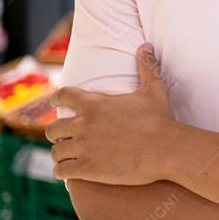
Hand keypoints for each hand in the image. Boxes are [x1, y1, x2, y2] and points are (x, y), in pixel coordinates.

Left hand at [46, 43, 175, 184]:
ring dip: (61, 155)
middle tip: (66, 139)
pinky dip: (63, 172)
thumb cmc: (161, 120)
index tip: (56, 105)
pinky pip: (61, 171)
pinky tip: (70, 173)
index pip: (62, 96)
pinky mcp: (87, 168)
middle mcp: (84, 124)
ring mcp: (84, 147)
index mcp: (95, 103)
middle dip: (58, 134)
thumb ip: (147, 66)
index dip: (56, 100)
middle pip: (52, 129)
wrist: (166, 150)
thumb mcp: (154, 90)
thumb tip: (146, 46)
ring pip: (55, 152)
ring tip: (68, 158)